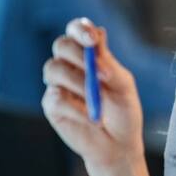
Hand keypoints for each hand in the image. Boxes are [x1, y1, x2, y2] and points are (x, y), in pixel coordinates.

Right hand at [42, 17, 143, 170]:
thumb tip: (99, 34)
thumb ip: (109, 64)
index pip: (77, 31)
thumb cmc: (123, 112)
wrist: (118, 144)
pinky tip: (91, 118)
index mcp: (89, 55)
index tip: (92, 40)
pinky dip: (75, 107)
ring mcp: (58, 84)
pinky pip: (55, 98)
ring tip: (97, 100)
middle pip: (61, 45)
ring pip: (53, 69)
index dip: (80, 30)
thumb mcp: (123, 86)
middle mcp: (70, 65)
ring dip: (78, 82)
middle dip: (78, 54)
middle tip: (97, 72)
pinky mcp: (51, 104)